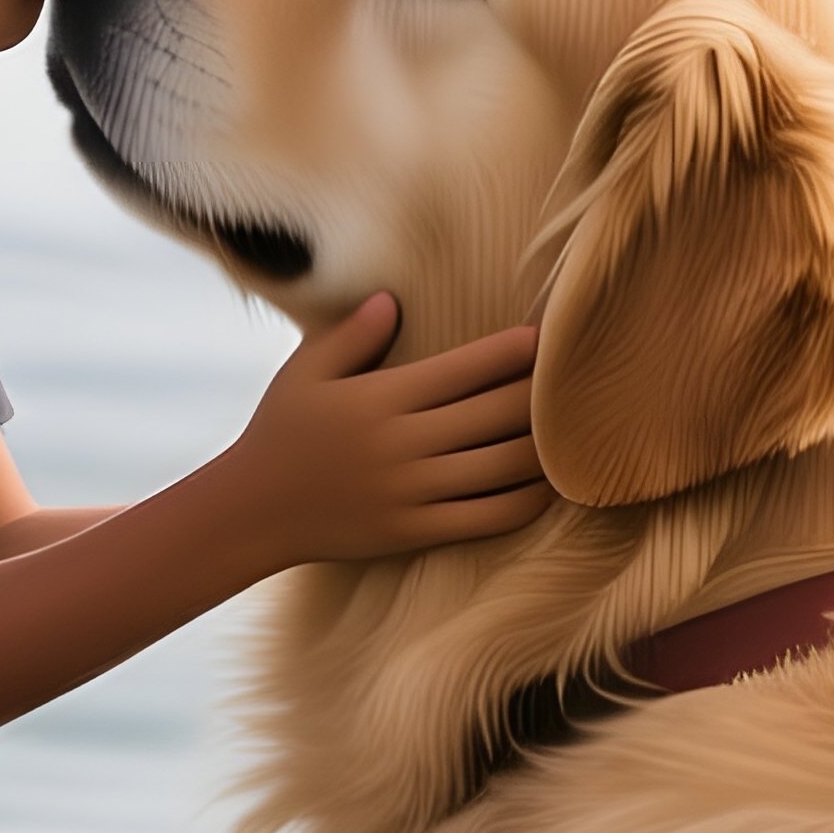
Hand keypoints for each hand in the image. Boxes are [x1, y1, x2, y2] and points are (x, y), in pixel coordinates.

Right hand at [226, 293, 554, 570]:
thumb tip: (393, 300)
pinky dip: (526, 501)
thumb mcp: (305, 370)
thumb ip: (352, 335)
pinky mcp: (417, 532)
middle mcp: (404, 445)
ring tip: (574, 429)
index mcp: (381, 399)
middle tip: (577, 377)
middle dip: (540, 394)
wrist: (255, 509)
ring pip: (502, 468)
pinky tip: (547, 485)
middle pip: (495, 416)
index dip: (510, 353)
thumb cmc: (281, 429)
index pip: (463, 370)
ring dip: (544, 447)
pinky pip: (488, 517)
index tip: (545, 337)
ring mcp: (413, 492)